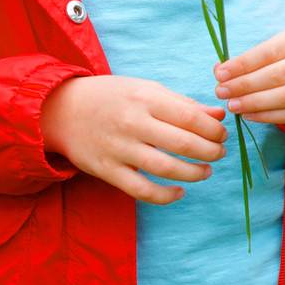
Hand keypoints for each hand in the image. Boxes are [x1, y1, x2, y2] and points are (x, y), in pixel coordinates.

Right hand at [40, 75, 227, 203]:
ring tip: (206, 171)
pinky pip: (141, 190)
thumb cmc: (112, 96)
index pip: (191, 117)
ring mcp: (119, 149)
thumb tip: (218, 115)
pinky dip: (165, 195)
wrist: (61, 109)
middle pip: (183, 144)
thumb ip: (183, 104)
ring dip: (194, 173)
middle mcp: (133, 123)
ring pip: (166, 168)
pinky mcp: (107, 170)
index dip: (214, 129)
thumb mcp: (147, 89)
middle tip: (220, 153)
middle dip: (210, 151)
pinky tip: (180, 192)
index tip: (222, 134)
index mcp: (146, 98)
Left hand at [215, 22, 284, 125]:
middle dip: (245, 85)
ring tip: (233, 105)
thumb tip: (220, 70)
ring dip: (255, 103)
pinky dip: (269, 117)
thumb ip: (256, 56)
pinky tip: (250, 115)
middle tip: (221, 92)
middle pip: (278, 75)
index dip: (243, 64)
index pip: (270, 52)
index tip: (220, 74)